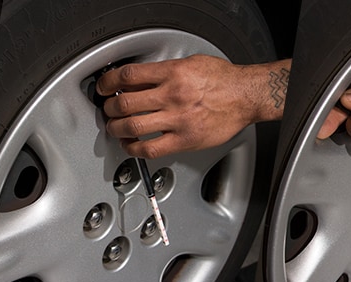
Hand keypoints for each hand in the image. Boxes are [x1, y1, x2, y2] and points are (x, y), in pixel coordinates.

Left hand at [95, 55, 280, 157]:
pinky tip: (130, 145)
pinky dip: (133, 149)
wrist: (246, 96)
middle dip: (110, 107)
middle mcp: (173, 96)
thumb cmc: (223, 79)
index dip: (108, 82)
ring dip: (116, 128)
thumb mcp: (190, 63)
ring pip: (132, 127)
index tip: (104, 87)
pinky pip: (150, 149)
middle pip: (125, 103)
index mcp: (172, 73)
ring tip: (114, 127)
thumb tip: (137, 80)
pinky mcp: (184, 140)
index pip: (128, 75)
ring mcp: (177, 120)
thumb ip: (163, 71)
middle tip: (108, 109)